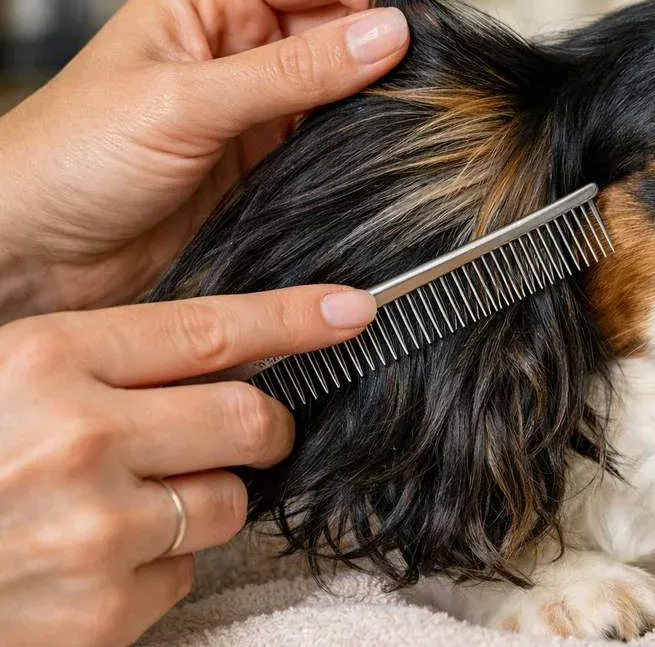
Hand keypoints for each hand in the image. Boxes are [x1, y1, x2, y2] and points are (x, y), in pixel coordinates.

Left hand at [0, 0, 407, 319]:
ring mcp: (259, 101)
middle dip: (387, 44)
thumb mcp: (184, 101)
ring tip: (414, 118)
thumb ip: (290, 71)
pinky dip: (363, 146)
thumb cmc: (70, 157)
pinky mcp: (269, 157)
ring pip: (347, 82)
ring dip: (380, 98)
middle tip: (431, 78)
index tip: (416, 25)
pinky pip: (334, 139)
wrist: (37, 252)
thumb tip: (382, 36)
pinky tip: (383, 155)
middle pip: (343, 20)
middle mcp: (240, 40)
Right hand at [0, 284, 374, 645]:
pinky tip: (94, 560)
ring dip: (201, 501)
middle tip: (247, 433)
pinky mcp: (104, 610)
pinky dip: (157, 564)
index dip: (295, 318)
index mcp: (43, 360)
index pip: (210, 330)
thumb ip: (96, 362)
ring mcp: (95, 530)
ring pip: (227, 501)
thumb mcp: (4, 379)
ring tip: (127, 504)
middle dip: (261, 429)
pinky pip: (185, 570)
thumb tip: (217, 353)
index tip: (352, 311)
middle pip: (248, 420)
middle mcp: (75, 438)